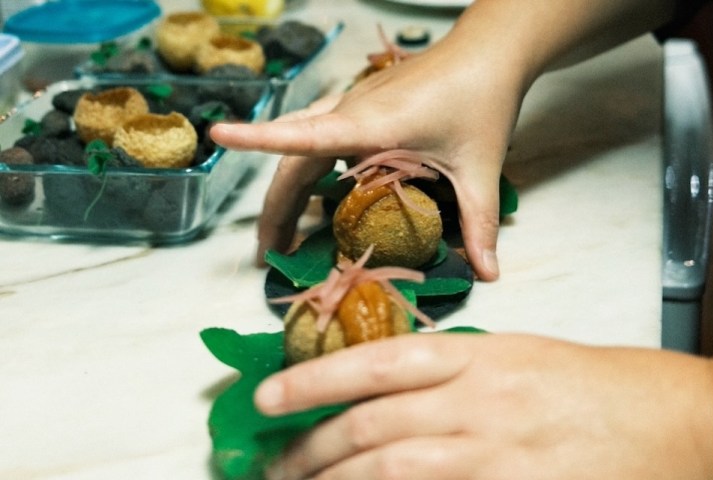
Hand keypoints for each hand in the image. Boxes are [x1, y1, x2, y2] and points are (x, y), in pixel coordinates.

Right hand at [210, 34, 525, 280]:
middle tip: (268, 255)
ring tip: (281, 234)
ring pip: (300, 148)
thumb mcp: (479, 168)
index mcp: (374, 124)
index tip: (218, 134)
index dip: (260, 138)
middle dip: (275, 209)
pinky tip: (316, 196)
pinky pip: (316, 136)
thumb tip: (489, 275)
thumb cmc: (482, 100)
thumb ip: (478, 223)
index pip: (305, 133)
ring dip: (286, 191)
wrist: (486, 51)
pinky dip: (305, 168)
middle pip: (294, 161)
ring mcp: (351, 105)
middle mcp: (351, 111)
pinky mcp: (358, 105)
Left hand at [255, 333, 712, 479]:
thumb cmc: (594, 384)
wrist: (673, 421)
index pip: (378, 362)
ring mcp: (497, 455)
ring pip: (393, 470)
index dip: (315, 380)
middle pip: (374, 426)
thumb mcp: (516, 357)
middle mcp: (480, 402)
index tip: (269, 397)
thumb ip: (453, 372)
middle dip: (313, 449)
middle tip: (275, 465)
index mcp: (479, 356)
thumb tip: (387, 393)